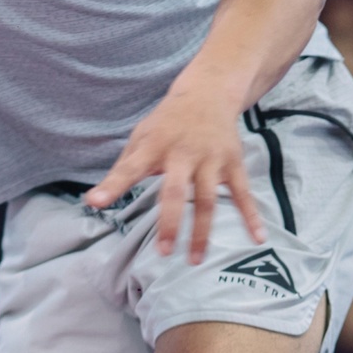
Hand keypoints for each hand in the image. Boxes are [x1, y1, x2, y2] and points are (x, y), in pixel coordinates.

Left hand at [85, 77, 264, 260]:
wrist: (209, 92)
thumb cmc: (167, 122)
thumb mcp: (141, 135)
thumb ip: (123, 167)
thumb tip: (96, 200)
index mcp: (154, 145)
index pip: (130, 168)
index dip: (112, 186)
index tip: (95, 203)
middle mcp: (184, 153)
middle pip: (176, 192)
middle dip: (171, 223)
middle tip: (164, 252)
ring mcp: (211, 159)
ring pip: (208, 200)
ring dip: (202, 232)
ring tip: (195, 260)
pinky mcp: (233, 163)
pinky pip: (243, 194)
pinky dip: (252, 217)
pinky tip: (257, 238)